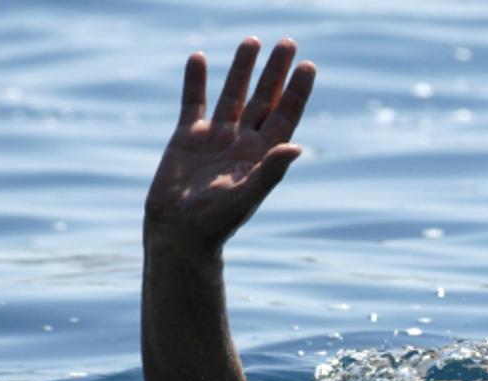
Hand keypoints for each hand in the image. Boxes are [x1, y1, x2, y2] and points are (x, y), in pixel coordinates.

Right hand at [145, 37, 315, 248]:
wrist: (178, 231)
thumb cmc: (216, 221)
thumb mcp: (247, 195)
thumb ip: (271, 171)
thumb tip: (296, 147)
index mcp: (262, 155)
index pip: (285, 116)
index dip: (297, 92)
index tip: (308, 65)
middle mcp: (243, 142)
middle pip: (264, 99)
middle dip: (275, 72)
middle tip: (288, 42)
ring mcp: (216, 138)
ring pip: (232, 95)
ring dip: (242, 69)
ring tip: (252, 40)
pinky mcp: (187, 138)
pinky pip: (193, 103)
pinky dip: (195, 81)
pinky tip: (198, 57)